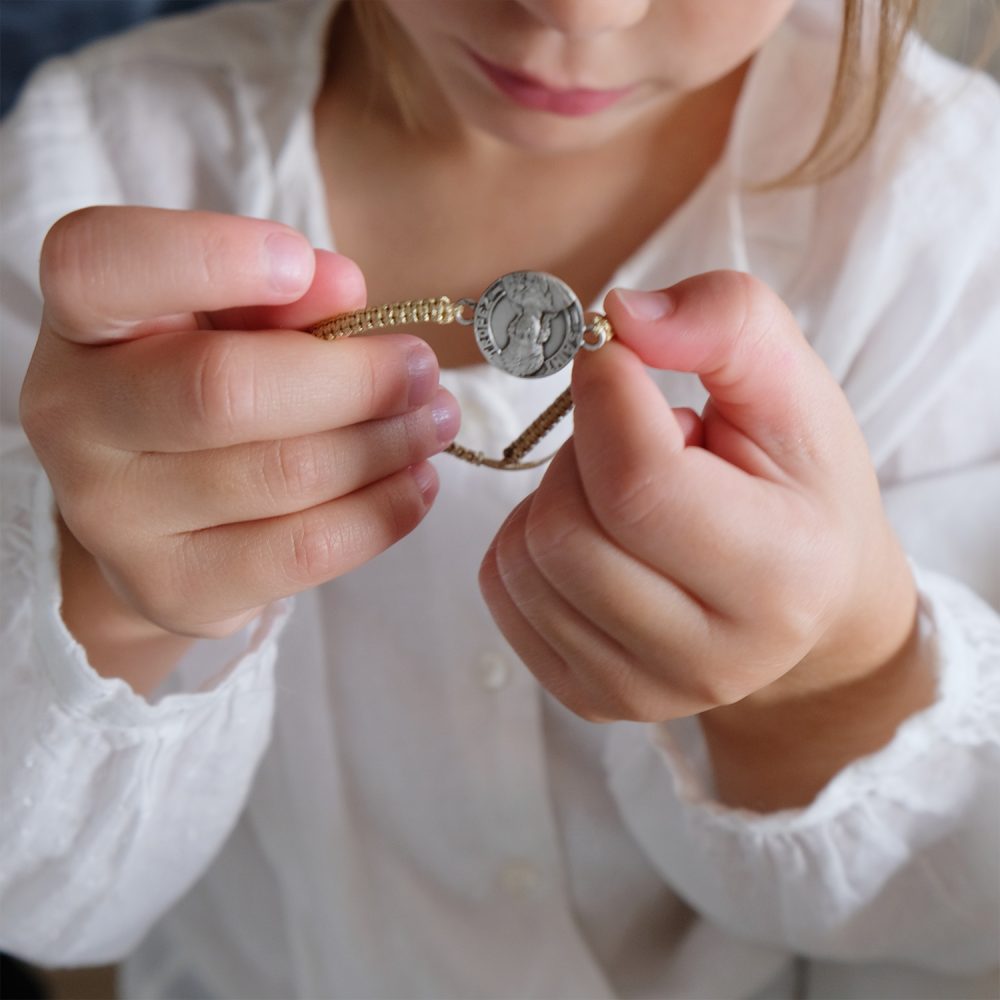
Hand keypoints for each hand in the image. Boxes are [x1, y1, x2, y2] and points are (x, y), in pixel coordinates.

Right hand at [21, 207, 459, 645]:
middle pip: (226, 392)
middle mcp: (74, 420)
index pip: (103, 264)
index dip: (210, 257)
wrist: (154, 502)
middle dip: (355, 379)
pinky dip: (383, 512)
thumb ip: (276, 291)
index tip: (301, 267)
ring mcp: (115, 519)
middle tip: (422, 369)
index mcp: (82, 320)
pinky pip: (307, 550)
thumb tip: (342, 288)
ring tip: (433, 419)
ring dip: (388, 444)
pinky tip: (418, 483)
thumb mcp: (224, 315)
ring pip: (286, 475)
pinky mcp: (175, 589)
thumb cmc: (200, 379)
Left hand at [480, 271, 917, 726]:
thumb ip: (723, 322)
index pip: (639, 483)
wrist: (806, 599)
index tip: (613, 356)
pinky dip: (528, 537)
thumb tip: (617, 315)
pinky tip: (595, 532)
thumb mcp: (792, 387)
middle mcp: (711, 660)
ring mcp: (643, 692)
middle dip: (581, 451)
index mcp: (780, 577)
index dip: (603, 396)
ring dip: (555, 493)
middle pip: (566, 529)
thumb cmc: (798, 486)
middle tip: (637, 440)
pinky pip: (502, 590)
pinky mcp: (591, 698)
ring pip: (525, 558)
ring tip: (628, 493)